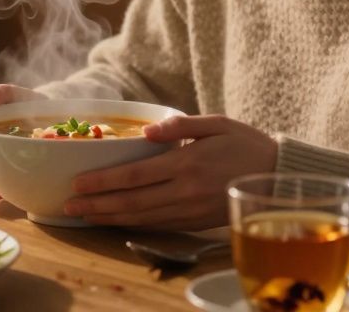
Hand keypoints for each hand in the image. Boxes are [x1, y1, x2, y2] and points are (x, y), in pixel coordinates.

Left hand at [62, 115, 276, 229]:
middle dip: (97, 205)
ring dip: (110, 218)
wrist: (278, 176)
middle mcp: (186, 191)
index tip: (79, 182)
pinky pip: (159, 226)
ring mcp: (191, 210)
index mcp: (188, 163)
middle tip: (70, 205)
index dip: (104, 181)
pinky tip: (117, 221)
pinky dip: (134, 225)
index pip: (136, 175)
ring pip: (142, 218)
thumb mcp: (216, 123)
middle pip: (133, 202)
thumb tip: (147, 130)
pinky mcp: (197, 222)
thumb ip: (181, 124)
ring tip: (85, 215)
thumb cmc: (245, 143)